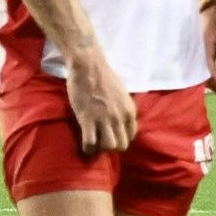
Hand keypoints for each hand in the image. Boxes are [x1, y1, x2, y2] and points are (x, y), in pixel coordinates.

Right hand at [63, 42, 135, 157]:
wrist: (89, 67)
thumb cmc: (104, 78)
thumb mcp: (122, 95)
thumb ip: (124, 109)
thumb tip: (122, 120)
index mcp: (130, 111)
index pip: (131, 136)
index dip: (120, 139)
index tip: (110, 137)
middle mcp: (120, 117)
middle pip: (121, 145)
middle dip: (111, 147)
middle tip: (101, 141)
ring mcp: (104, 119)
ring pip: (108, 147)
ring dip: (100, 148)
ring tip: (93, 143)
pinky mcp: (88, 119)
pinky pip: (90, 143)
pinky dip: (87, 148)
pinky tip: (84, 146)